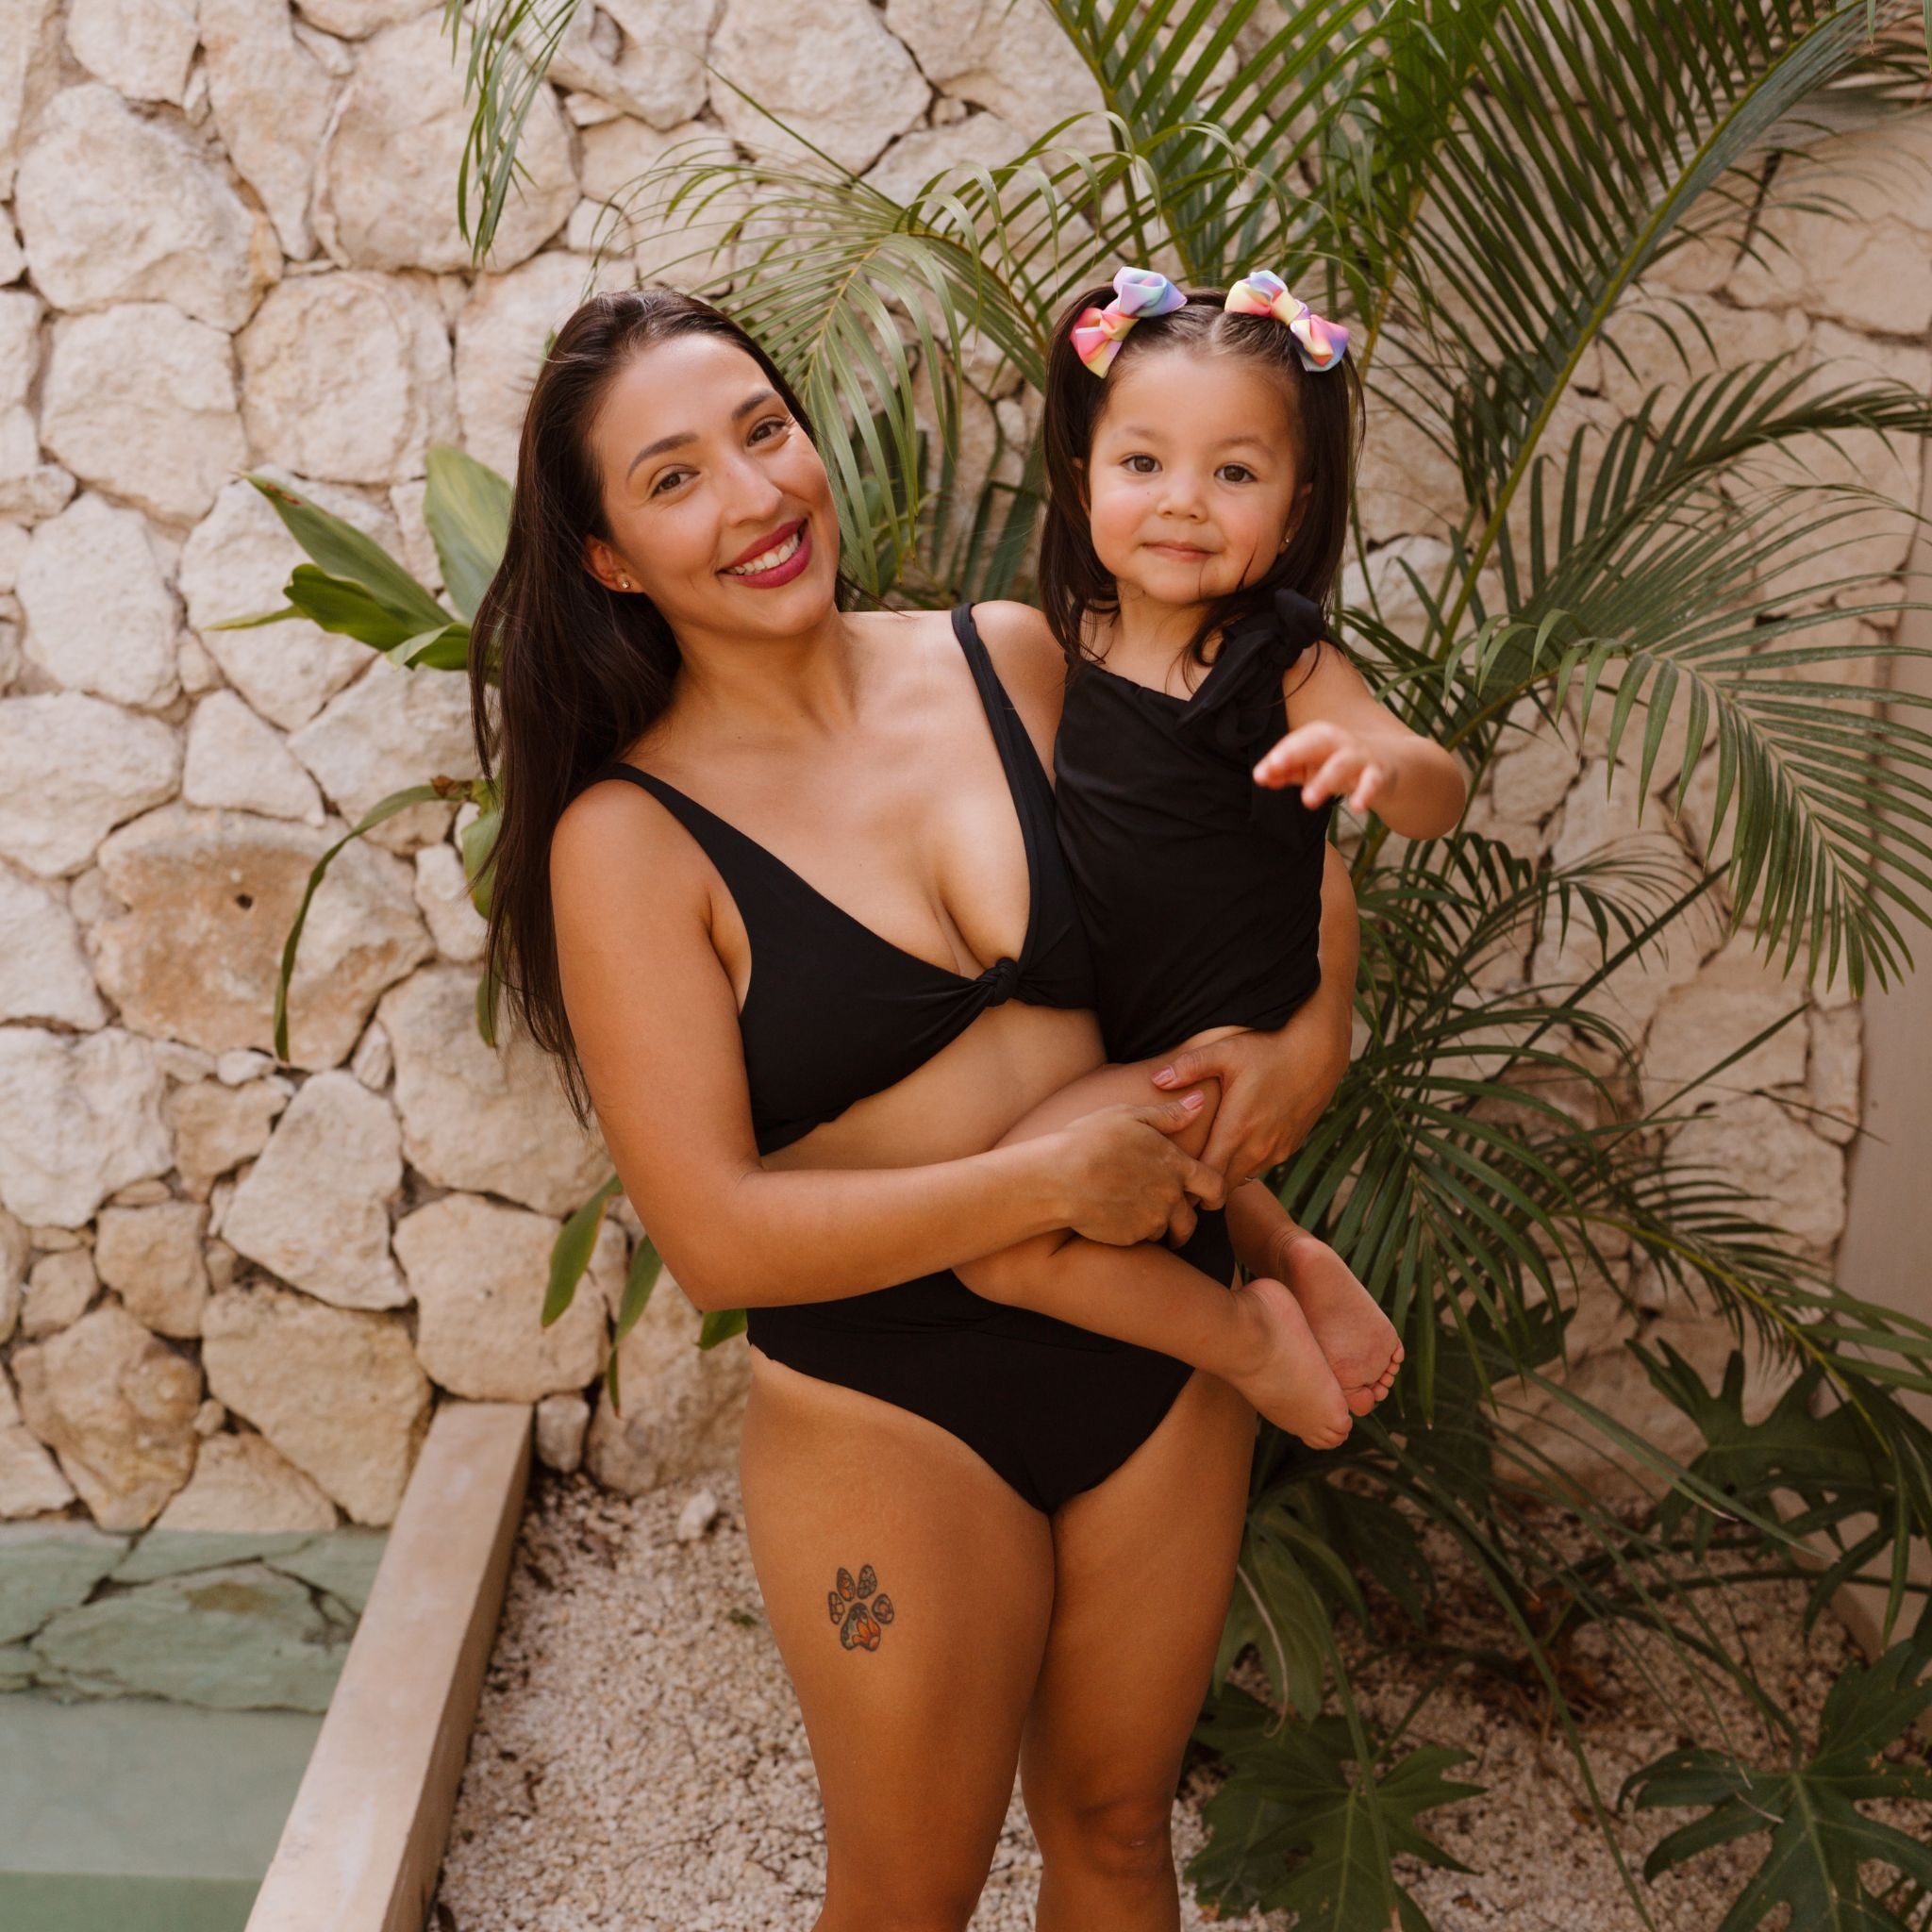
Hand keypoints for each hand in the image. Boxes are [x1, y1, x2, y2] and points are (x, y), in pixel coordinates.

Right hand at [1050, 1095, 1226, 1247]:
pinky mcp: (1130, 1238)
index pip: (1215, 1186)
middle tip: (1175, 1220)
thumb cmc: (1090, 1140)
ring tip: (1138, 1214)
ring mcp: (1150, 1220)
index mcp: (1175, 1165)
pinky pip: (1140, 1239)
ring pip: (1165, 1231)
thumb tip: (1199, 1102)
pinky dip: (1134, 1231)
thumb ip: (1168, 1115)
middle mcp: (1169, 1197)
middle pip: (1191, 1219)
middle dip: (1185, 1221)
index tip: (1213, 1200)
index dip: (1218, 1194)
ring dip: (1158, 1225)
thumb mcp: (1129, 1116)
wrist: (1058, 1179)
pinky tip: (1116, 1217)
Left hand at [1151, 1011, 1349, 1183]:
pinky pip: (1261, 1166)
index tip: (1171, 1175)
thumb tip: (1156, 1080)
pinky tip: (1234, 1143)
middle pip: (1223, 1186)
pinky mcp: (1290, 1146)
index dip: (1187, 1183)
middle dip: (1202, 1185)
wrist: (1319, 1051)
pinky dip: (1245, 1163)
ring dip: (1224, 1174)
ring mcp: (1277, 1150)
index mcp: (1236, 1130)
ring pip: (1242, 1177)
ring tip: (1204, 1159)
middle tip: (1179, 1173)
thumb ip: (1188, 1067)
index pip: (1207, 1179)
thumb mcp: (1224, 1051)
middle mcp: (1258, 1148)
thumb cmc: (1268, 1048)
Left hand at [1253, 721, 1395, 815]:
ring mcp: (1361, 758)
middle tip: (1275, 769)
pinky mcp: (1380, 775)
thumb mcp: (1311, 767)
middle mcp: (1340, 743)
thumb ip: (1286, 771)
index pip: (1296, 742)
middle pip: (1317, 741)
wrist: (1392, 764)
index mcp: (1321, 738)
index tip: (1260, 774)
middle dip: (1295, 752)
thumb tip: (1260, 777)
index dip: (1278, 756)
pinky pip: (1373, 783)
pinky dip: (1366, 794)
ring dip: (1324, 780)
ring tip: (1307, 800)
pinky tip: (1357, 807)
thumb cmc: (1341, 764)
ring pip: (1342, 764)